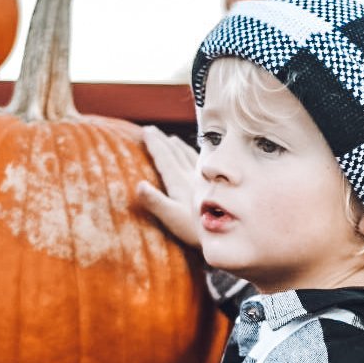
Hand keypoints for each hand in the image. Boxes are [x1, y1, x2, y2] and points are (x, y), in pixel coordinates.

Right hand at [136, 125, 200, 249]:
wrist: (224, 232)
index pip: (163, 156)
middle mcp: (190, 175)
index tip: (145, 130)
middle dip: (162, 140)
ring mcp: (201, 180)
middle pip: (174, 152)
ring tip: (171, 139)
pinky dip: (193, 156)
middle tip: (151, 130)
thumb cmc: (193, 229)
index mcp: (178, 180)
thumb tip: (139, 185)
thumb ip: (155, 201)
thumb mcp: (171, 217)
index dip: (153, 143)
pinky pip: (200, 164)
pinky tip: (196, 158)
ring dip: (177, 146)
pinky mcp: (211, 186)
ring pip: (187, 155)